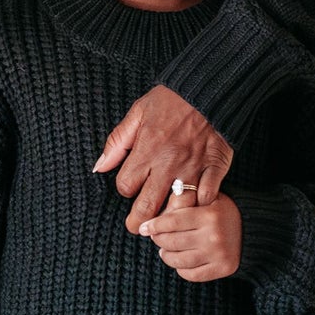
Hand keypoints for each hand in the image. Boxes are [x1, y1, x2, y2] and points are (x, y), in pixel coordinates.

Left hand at [95, 85, 234, 231]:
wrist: (208, 88)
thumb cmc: (171, 100)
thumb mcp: (137, 113)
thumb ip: (117, 142)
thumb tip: (99, 168)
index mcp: (146, 150)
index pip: (126, 187)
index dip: (125, 189)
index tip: (131, 186)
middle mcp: (168, 163)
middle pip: (148, 207)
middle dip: (139, 223)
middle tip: (138, 226)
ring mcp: (193, 167)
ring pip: (178, 208)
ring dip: (170, 218)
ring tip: (164, 221)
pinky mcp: (215, 167)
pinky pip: (207, 198)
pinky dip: (201, 205)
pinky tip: (194, 204)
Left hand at [139, 193, 242, 281]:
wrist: (254, 229)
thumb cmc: (223, 211)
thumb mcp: (208, 198)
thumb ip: (186, 201)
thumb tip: (154, 213)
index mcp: (208, 215)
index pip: (172, 222)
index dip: (154, 226)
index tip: (143, 228)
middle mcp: (213, 236)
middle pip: (171, 242)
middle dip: (158, 240)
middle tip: (155, 237)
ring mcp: (218, 254)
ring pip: (178, 261)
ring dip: (166, 256)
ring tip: (164, 250)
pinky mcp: (223, 269)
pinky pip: (191, 274)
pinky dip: (181, 269)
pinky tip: (180, 261)